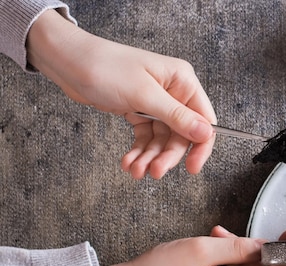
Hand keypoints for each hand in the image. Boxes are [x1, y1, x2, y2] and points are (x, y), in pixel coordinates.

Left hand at [26, 10, 216, 178]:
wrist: (68, 62)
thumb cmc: (105, 67)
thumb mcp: (144, 95)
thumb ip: (177, 117)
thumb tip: (205, 133)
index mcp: (182, 81)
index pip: (203, 119)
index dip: (200, 146)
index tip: (192, 167)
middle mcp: (173, 92)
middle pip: (181, 135)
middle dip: (167, 155)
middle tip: (155, 172)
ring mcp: (156, 103)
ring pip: (162, 140)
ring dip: (150, 157)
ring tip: (135, 170)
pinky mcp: (139, 111)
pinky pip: (146, 137)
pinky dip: (139, 151)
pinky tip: (129, 161)